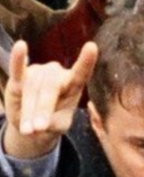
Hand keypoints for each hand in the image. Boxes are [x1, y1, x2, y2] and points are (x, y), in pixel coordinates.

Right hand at [3, 40, 97, 158]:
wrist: (33, 126)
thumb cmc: (52, 123)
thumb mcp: (59, 127)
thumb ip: (54, 123)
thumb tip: (39, 124)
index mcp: (73, 84)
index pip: (81, 73)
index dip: (86, 62)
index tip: (91, 47)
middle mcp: (56, 74)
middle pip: (50, 88)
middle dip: (43, 110)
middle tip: (39, 129)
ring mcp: (38, 72)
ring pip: (32, 89)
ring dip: (29, 111)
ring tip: (27, 130)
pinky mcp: (20, 76)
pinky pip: (18, 68)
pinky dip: (18, 59)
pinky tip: (21, 47)